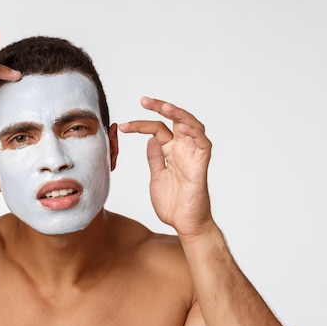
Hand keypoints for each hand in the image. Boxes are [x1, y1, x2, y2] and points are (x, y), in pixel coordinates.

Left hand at [119, 97, 213, 237]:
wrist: (184, 225)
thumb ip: (155, 157)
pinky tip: (182, 126)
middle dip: (161, 107)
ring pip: (191, 126)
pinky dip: (195, 133)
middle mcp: (183, 150)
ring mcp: (193, 156)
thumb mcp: (156, 176)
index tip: (123, 126)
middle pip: (175, 120)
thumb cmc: (173, 203)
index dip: (140, 124)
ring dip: (179, 114)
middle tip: (143, 100)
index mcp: (171, 152)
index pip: (157, 129)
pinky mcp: (201, 166)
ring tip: (164, 107)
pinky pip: (203, 144)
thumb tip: (150, 139)